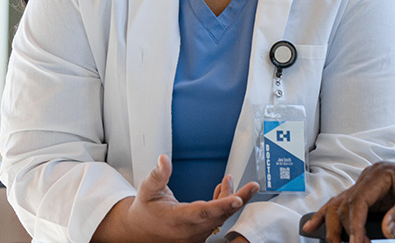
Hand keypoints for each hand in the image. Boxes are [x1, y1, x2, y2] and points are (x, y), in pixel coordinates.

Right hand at [92, 155, 258, 242]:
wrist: (140, 231)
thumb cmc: (146, 211)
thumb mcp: (148, 190)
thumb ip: (158, 175)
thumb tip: (164, 159)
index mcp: (177, 219)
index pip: (203, 212)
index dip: (222, 205)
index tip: (237, 199)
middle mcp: (190, 230)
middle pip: (220, 214)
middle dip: (238, 198)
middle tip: (253, 186)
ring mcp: (197, 234)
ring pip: (220, 216)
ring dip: (228, 198)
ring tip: (229, 179)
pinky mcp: (201, 234)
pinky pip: (217, 219)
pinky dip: (222, 204)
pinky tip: (222, 190)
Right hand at [302, 155, 394, 242]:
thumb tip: (386, 232)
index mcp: (380, 174)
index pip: (358, 202)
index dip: (355, 226)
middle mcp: (368, 177)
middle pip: (344, 206)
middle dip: (342, 231)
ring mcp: (366, 185)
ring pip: (340, 205)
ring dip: (332, 226)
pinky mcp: (369, 193)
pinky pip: (345, 204)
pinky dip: (329, 215)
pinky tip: (314, 225)